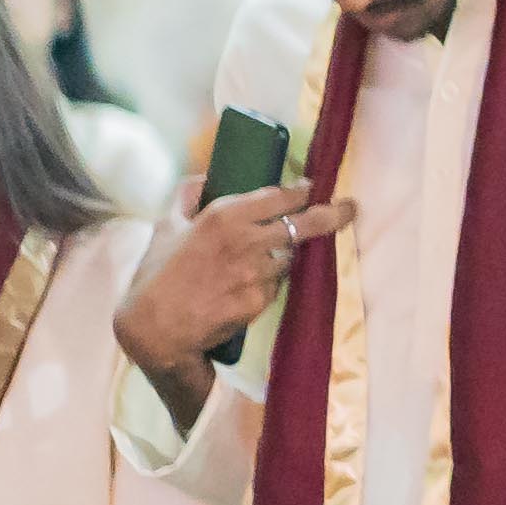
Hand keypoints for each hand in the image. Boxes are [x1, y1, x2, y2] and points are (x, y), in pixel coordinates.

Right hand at [110, 182, 325, 380]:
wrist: (156, 327)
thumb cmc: (157, 274)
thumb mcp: (166, 226)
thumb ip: (188, 197)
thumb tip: (206, 177)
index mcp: (224, 217)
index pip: (279, 197)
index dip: (301, 191)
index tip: (312, 188)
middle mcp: (247, 241)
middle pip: (305, 224)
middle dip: (332, 214)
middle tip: (348, 209)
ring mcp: (258, 273)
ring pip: (287, 257)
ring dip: (280, 257)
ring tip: (249, 266)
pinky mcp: (262, 300)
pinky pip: (274, 285)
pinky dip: (265, 283)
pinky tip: (239, 289)